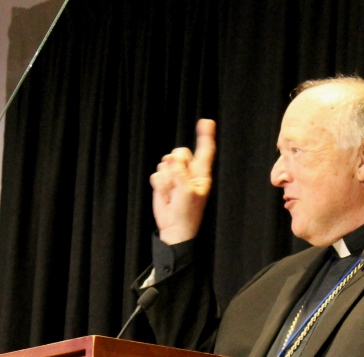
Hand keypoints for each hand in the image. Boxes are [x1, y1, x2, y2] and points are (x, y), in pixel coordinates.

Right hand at [150, 119, 215, 244]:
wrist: (174, 228)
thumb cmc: (187, 213)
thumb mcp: (188, 192)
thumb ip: (180, 172)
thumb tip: (170, 159)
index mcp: (201, 174)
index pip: (205, 151)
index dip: (206, 136)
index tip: (206, 121)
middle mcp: (188, 172)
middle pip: (180, 152)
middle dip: (176, 163)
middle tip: (177, 180)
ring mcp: (174, 176)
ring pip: (165, 163)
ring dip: (166, 179)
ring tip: (172, 194)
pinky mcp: (162, 182)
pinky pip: (156, 173)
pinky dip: (158, 184)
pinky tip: (164, 195)